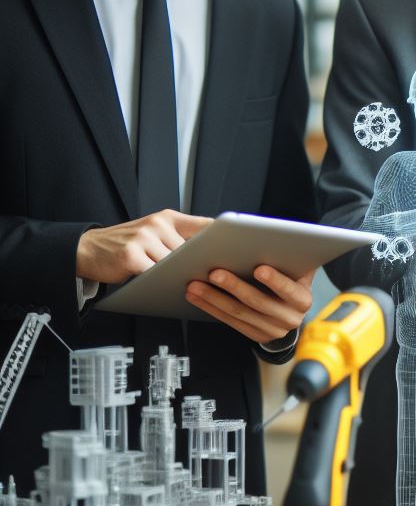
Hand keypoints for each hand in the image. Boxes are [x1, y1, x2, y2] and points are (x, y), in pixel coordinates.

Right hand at [76, 210, 211, 282]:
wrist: (86, 249)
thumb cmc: (126, 244)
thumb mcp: (153, 232)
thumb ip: (178, 239)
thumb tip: (211, 254)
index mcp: (167, 218)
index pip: (203, 224)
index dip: (223, 237)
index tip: (238, 249)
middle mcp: (157, 224)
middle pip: (192, 250)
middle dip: (199, 264)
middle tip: (211, 275)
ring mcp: (143, 239)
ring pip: (175, 264)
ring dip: (179, 276)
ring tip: (183, 283)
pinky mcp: (131, 256)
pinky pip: (155, 274)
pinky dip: (160, 283)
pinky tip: (161, 286)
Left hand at [185, 265, 313, 343]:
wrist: (292, 308)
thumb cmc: (291, 277)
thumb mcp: (298, 268)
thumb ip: (289, 258)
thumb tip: (272, 239)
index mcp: (303, 300)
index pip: (289, 290)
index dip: (275, 280)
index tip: (258, 268)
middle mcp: (290, 319)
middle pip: (258, 302)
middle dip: (234, 286)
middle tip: (214, 273)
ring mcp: (272, 331)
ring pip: (238, 313)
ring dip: (213, 298)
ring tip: (195, 285)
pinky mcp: (255, 335)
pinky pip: (229, 322)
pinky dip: (211, 308)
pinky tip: (196, 297)